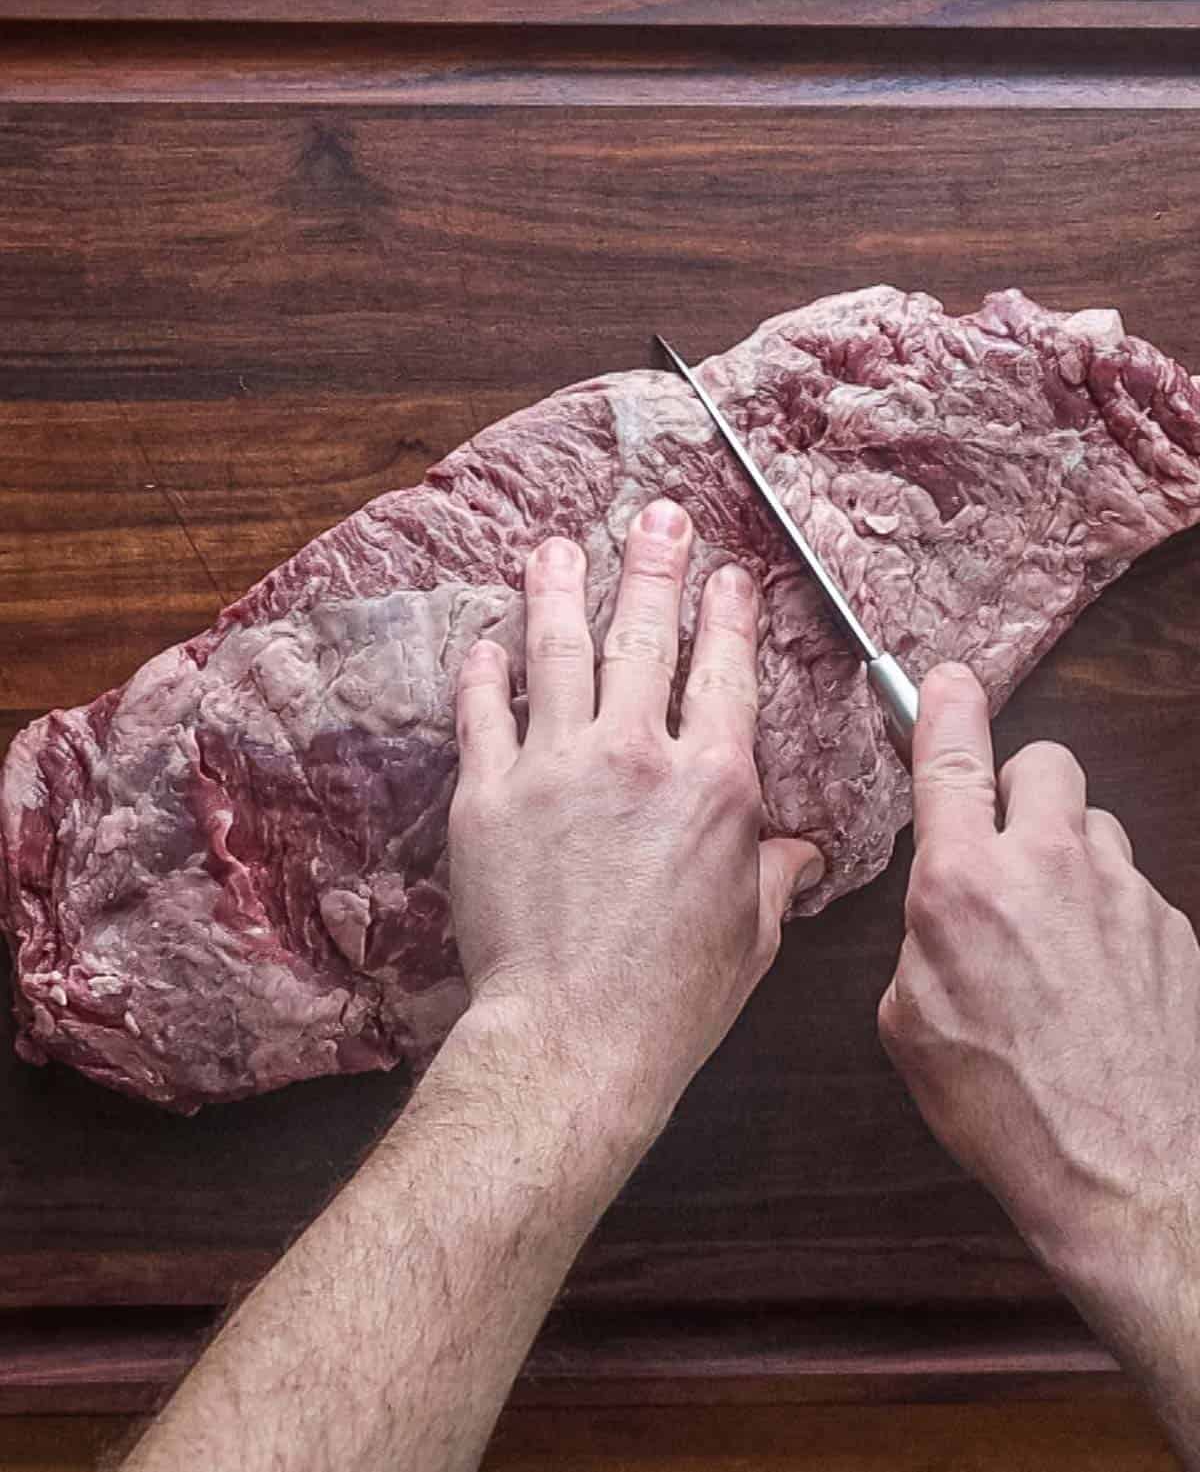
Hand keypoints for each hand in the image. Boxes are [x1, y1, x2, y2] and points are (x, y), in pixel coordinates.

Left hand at [449, 498, 822, 1128]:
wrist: (573, 1037)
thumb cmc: (672, 997)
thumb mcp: (752, 935)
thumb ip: (773, 877)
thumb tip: (801, 856)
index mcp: (713, 784)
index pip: (724, 672)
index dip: (727, 614)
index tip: (727, 573)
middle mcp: (635, 756)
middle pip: (643, 637)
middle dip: (653, 566)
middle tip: (655, 515)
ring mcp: (555, 768)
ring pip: (558, 652)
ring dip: (560, 589)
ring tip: (559, 546)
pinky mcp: (488, 796)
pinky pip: (482, 714)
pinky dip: (484, 673)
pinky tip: (487, 641)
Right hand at [879, 662, 1199, 1295]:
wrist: (1131, 1177)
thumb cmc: (1010, 1111)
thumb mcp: (912, 1024)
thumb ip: (922, 941)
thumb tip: (943, 917)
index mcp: (966, 885)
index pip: (955, 757)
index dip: (945, 706)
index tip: (945, 682)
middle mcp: (1052, 868)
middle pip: (1046, 761)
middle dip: (1020, 781)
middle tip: (1005, 833)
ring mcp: (1125, 895)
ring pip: (1096, 826)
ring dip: (1070, 854)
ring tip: (1055, 931)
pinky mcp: (1175, 930)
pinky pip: (1134, 890)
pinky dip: (1110, 916)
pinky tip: (1099, 984)